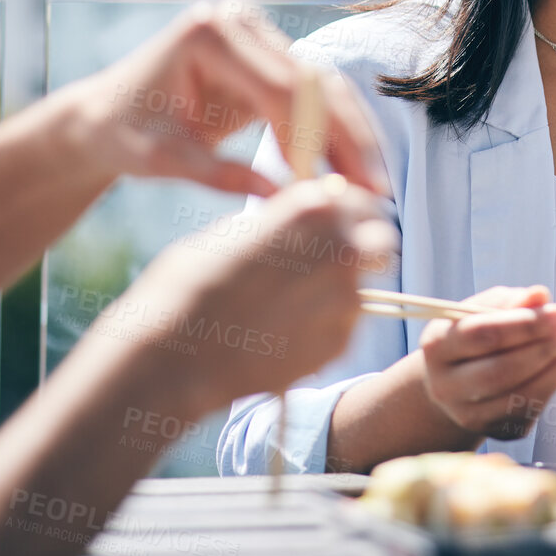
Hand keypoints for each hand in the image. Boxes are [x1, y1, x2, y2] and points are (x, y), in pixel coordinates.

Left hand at [65, 0, 387, 196]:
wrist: (106, 114)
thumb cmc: (123, 134)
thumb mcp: (159, 159)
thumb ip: (217, 174)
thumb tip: (282, 195)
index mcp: (210, 34)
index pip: (278, 88)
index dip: (309, 140)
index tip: (326, 190)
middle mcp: (242, 23)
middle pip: (314, 83)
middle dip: (347, 140)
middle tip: (373, 192)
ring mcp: (261, 35)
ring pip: (327, 88)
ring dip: (354, 138)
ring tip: (374, 188)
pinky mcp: (273, 57)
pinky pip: (318, 96)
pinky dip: (339, 134)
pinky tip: (353, 172)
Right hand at [87, 176, 396, 412]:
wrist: (174, 356)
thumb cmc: (187, 285)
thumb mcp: (231, 233)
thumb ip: (278, 224)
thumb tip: (296, 223)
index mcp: (312, 209)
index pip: (360, 199)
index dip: (346, 213)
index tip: (332, 225)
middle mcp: (341, 248)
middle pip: (381, 240)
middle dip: (363, 248)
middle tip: (330, 262)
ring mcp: (345, 300)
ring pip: (363, 287)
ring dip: (339, 291)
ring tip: (290, 305)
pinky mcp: (340, 343)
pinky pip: (344, 326)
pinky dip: (324, 328)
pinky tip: (283, 333)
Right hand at [417, 285, 555, 441]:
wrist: (456, 380)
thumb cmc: (474, 334)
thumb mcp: (483, 310)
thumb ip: (510, 301)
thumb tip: (540, 295)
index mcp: (437, 346)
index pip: (482, 336)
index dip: (525, 325)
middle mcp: (445, 386)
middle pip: (498, 372)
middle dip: (542, 350)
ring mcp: (468, 414)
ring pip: (517, 397)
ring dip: (555, 369)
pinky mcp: (493, 430)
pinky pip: (529, 410)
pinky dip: (553, 384)